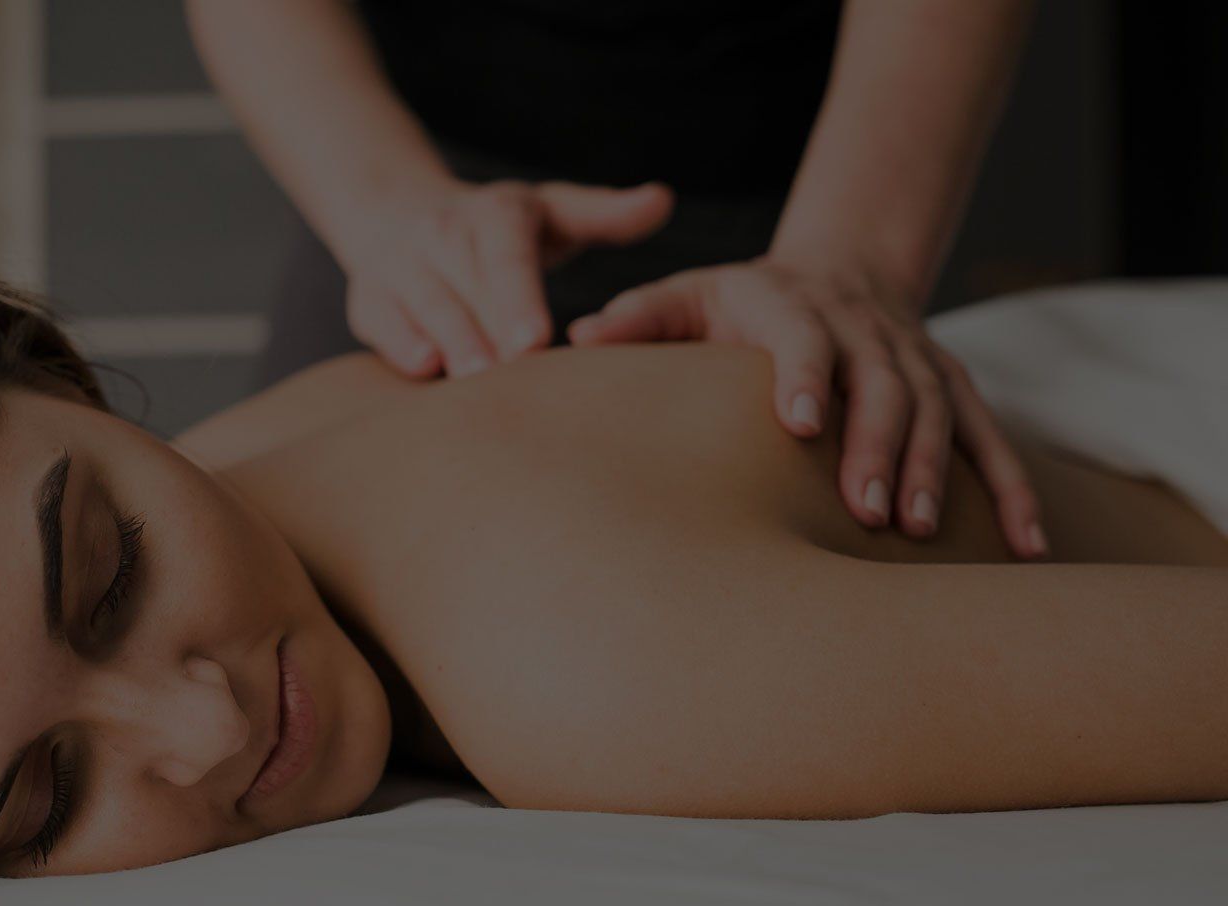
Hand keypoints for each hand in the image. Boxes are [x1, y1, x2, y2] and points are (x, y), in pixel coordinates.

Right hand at [338, 180, 672, 378]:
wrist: (396, 212)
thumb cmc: (499, 229)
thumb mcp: (553, 210)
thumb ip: (607, 214)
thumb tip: (661, 199)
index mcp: (493, 214)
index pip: (505, 256)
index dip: (518, 297)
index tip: (535, 339)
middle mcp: (441, 234)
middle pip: (465, 288)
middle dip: (486, 334)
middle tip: (514, 377)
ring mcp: (399, 266)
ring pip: (423, 307)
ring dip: (447, 345)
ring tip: (472, 384)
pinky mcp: (370, 300)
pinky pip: (381, 324)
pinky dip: (398, 346)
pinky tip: (423, 373)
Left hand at [567, 257, 1046, 558]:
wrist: (835, 270)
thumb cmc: (735, 303)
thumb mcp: (684, 295)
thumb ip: (637, 318)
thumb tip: (576, 336)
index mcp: (792, 304)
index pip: (804, 337)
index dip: (806, 374)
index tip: (800, 422)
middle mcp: (865, 327)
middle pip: (882, 382)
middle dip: (877, 444)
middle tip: (865, 509)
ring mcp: (915, 357)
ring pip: (939, 410)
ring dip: (935, 469)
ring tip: (920, 530)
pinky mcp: (952, 386)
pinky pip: (991, 437)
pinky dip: (1013, 491)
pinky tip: (1027, 547)